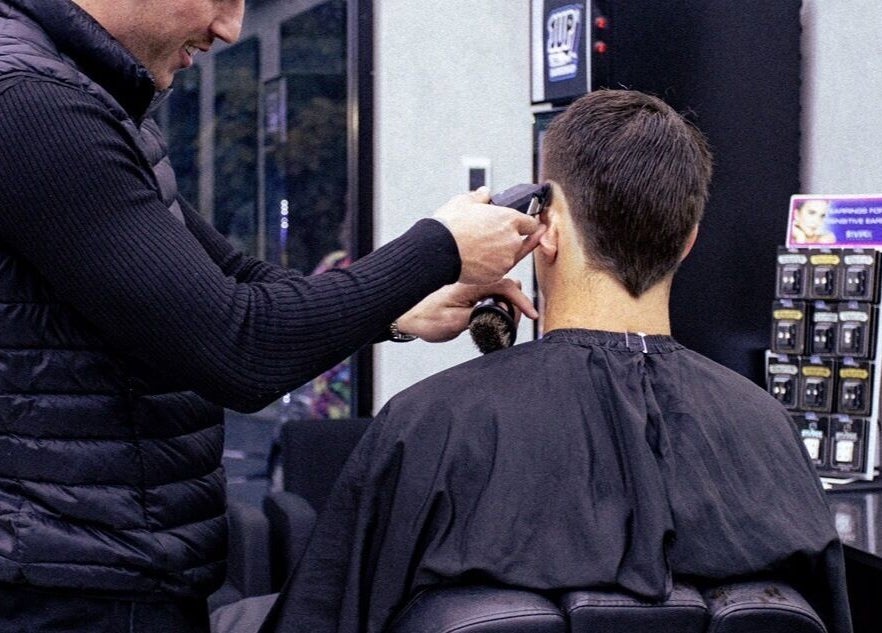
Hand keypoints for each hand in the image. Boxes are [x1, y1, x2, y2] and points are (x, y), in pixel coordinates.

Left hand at [396, 278, 536, 342]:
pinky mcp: (468, 292)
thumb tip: (499, 314)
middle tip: (522, 318)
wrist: (407, 316)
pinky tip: (503, 311)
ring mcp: (471, 286)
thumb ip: (478, 316)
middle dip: (518, 299)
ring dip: (511, 299)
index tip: (531, 314)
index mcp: (471, 284)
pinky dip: (502, 299)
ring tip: (514, 316)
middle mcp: (472, 281)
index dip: (521, 301)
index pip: (506, 286)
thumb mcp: (454, 322)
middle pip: (508, 283)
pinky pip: (491, 290)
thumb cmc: (425, 318)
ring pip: (501, 286)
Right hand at [433, 188, 544, 284]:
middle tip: (494, 238)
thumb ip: (480, 197)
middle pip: (521, 241)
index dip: (525, 223)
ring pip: (510, 257)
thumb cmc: (450, 226)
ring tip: (481, 249)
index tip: (522, 225)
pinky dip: (491, 266)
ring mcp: (505, 260)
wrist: (437, 250)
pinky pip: (498, 270)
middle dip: (511, 239)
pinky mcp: (496, 275)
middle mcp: (512, 241)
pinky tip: (477, 259)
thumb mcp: (464, 202)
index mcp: (510, 219)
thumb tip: (484, 193)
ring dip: (501, 254)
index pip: (531, 223)